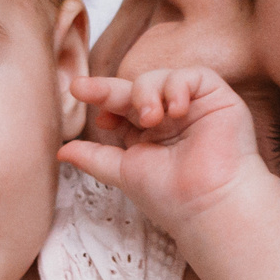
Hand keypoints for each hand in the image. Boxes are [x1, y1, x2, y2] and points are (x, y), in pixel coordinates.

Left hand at [60, 69, 264, 228]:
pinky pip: (193, 75)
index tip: (79, 90)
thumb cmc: (169, 196)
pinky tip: (176, 108)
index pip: (121, 105)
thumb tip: (61, 152)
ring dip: (149, 93)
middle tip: (107, 104)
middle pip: (138, 88)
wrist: (205, 204)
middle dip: (119, 92)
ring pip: (161, 78)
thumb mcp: (122, 171)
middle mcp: (171, 117)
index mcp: (149, 133)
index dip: (102, 95)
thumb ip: (94, 157)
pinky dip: (178, 86)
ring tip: (151, 119)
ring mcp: (194, 106)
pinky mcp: (218, 98)